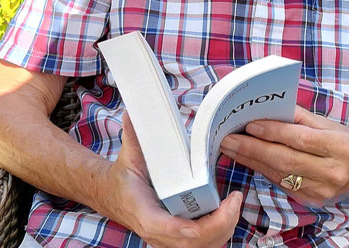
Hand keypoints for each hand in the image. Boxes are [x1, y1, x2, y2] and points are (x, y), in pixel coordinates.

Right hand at [97, 113, 242, 247]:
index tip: (196, 225)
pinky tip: (229, 212)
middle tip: (234, 199)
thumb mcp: (128, 156)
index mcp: (142, 211)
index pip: (160, 227)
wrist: (113, 196)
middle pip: (190, 242)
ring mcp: (167, 239)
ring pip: (200, 246)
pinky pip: (203, 244)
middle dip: (217, 225)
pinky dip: (220, 231)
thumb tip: (132, 113)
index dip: (180, 229)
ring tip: (235, 203)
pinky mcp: (177, 239)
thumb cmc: (123, 178)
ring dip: (223, 229)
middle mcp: (156, 232)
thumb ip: (133, 136)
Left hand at [219, 106, 348, 206]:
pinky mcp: (313, 200)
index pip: (300, 139)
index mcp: (339, 147)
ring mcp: (322, 190)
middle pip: (285, 160)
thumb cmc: (344, 141)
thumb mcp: (328, 124)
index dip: (273, 133)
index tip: (249, 125)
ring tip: (231, 148)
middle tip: (228, 139)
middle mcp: (332, 171)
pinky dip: (263, 171)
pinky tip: (249, 160)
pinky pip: (282, 184)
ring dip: (252, 161)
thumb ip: (299, 117)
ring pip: (280, 175)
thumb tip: (267, 111)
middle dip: (252, 149)